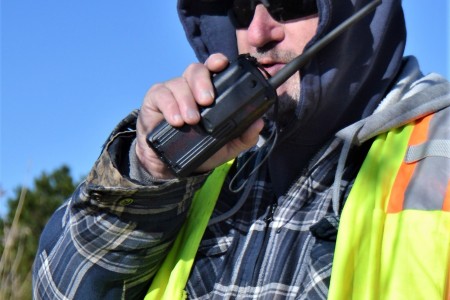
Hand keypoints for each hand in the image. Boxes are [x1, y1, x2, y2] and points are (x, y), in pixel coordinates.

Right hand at [135, 53, 263, 178]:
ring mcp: (172, 91)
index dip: (218, 62)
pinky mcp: (155, 99)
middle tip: (207, 101)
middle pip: (196, 70)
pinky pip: (162, 94)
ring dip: (187, 101)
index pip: (214, 69)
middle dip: (203, 82)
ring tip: (191, 120)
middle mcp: (190, 86)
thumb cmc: (197, 148)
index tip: (222, 64)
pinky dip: (170, 107)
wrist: (168, 163)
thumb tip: (259, 123)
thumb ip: (243, 136)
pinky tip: (176, 120)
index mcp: (209, 91)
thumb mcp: (225, 146)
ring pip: (179, 83)